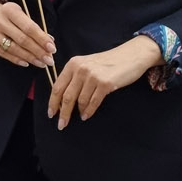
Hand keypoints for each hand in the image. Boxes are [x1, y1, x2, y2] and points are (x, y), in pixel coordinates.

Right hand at [0, 1, 53, 69]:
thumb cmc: (7, 15)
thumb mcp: (19, 14)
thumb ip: (32, 27)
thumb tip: (49, 42)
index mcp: (10, 10)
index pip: (29, 27)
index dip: (42, 39)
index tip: (52, 49)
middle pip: (22, 40)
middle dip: (38, 51)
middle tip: (49, 60)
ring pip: (14, 49)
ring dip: (30, 58)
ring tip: (41, 63)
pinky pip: (4, 54)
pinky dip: (17, 59)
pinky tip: (27, 63)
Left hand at [48, 36, 162, 129]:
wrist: (130, 56)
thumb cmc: (108, 62)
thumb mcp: (87, 64)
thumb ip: (74, 78)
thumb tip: (62, 99)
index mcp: (73, 64)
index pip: (57, 87)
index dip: (52, 103)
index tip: (51, 114)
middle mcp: (81, 69)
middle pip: (66, 96)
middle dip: (63, 113)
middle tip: (61, 124)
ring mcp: (93, 76)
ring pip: (80, 101)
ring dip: (79, 112)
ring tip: (80, 116)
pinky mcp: (105, 83)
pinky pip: (93, 102)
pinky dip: (89, 111)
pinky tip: (86, 115)